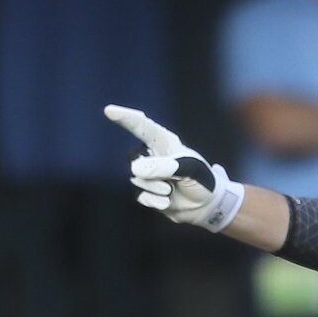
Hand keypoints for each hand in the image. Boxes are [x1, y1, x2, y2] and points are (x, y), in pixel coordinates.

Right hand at [105, 104, 243, 231]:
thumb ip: (164, 166)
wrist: (207, 205)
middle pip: (134, 158)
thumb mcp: (189, 169)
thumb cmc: (202, 180)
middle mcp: (152, 155)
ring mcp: (147, 173)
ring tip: (172, 189)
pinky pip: (140, 195)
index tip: (110, 111)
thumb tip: (135, 169)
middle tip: (171, 181)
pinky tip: (167, 201)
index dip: (125, 118)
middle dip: (151, 172)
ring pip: (136, 179)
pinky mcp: (146, 191)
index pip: (142, 126)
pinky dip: (154, 200)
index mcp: (164, 142)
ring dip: (156, 187)